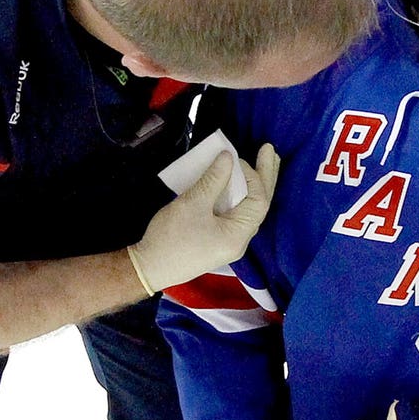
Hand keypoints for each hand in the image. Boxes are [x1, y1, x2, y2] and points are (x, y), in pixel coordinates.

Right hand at [126, 143, 278, 293]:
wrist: (148, 269)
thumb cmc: (171, 237)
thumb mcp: (193, 203)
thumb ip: (214, 179)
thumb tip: (229, 157)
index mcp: (239, 235)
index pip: (258, 201)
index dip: (252, 175)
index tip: (235, 159)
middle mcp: (240, 240)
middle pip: (259, 205)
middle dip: (266, 177)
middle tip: (270, 150)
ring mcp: (230, 242)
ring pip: (248, 209)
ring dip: (254, 186)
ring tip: (263, 163)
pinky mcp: (218, 240)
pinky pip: (236, 213)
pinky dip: (238, 196)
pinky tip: (238, 184)